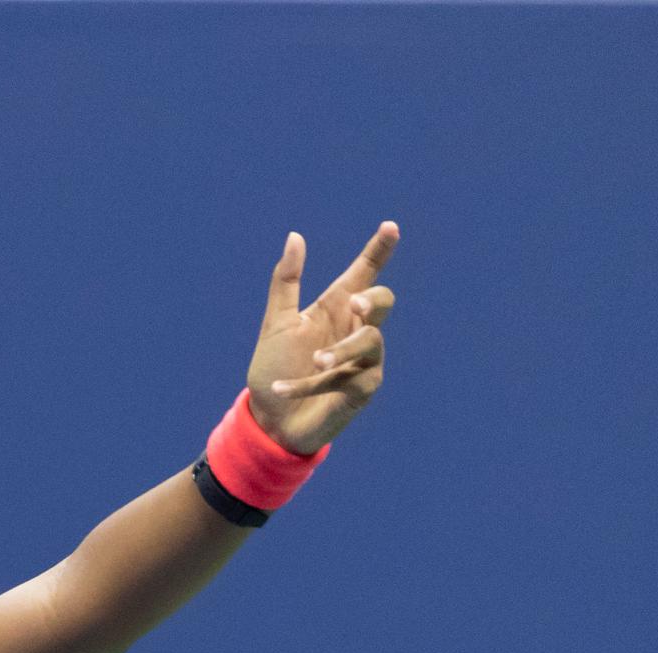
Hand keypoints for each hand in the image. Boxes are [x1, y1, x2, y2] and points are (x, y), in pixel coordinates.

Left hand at [245, 220, 399, 455]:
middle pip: (382, 301)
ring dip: (341, 350)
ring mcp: (363, 360)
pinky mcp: (362, 390)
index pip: (364, 273)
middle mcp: (354, 330)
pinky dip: (312, 383)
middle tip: (355, 303)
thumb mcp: (276, 324)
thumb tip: (295, 237)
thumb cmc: (274, 370)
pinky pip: (347, 379)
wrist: (268, 420)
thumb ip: (286, 282)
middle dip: (372, 299)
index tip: (390, 226)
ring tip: (316, 360)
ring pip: (371, 341)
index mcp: (336, 309)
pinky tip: (284, 387)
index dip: (379, 251)